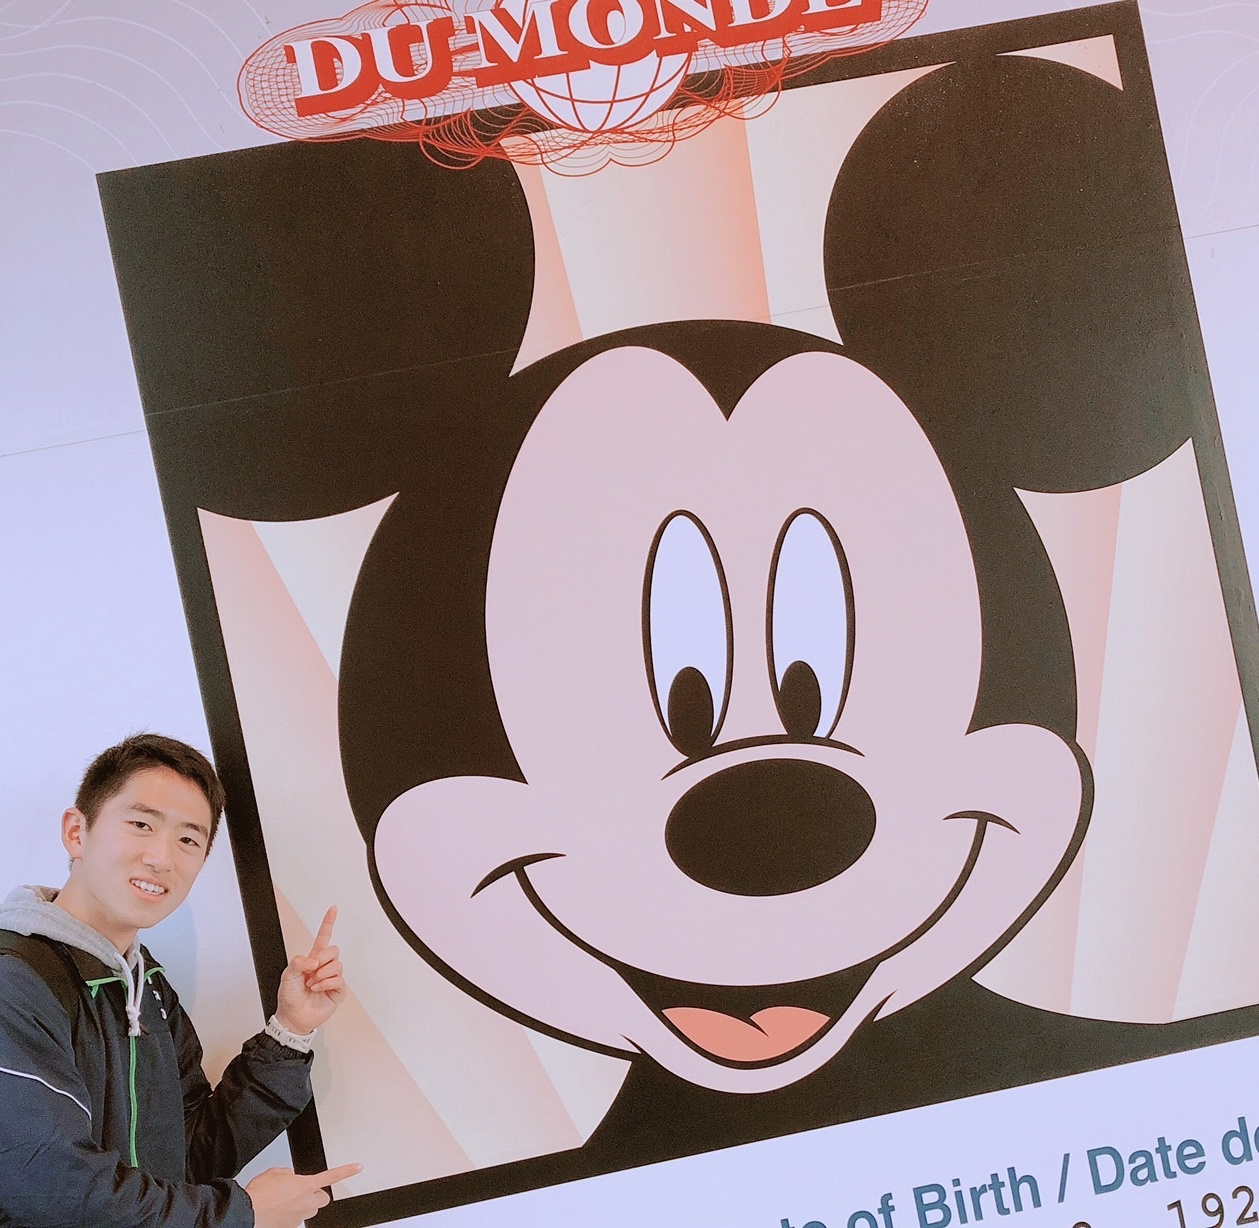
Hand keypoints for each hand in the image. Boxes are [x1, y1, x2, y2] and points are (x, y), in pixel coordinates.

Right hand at [245, 1163, 360, 1227]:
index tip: (357, 1168)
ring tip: (284, 1202)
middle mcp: (306, 1202)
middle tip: (303, 1191)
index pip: (332, 1176)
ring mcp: (299, 1217)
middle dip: (316, 1195)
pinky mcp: (290, 1227)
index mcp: (306, 1184)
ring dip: (302, 1206)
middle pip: (322, 1199)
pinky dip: (289, 1215)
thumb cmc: (261, 1193)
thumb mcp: (276, 1172)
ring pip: (308, 1210)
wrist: (249, 1211)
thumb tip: (290, 1179)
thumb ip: (290, 1174)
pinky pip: (295, 1219)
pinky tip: (278, 1210)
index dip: (347, 1171)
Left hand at [275, 906, 345, 1034]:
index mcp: (312, 960)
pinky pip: (338, 980)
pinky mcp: (337, 991)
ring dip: (322, 974)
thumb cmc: (289, 997)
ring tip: (312, 983)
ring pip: (337, 964)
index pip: (323, 937)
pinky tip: (317, 989)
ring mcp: (332, 978)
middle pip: (334, 950)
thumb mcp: (287, 975)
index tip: (333, 909)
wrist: (293, 1018)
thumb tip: (314, 960)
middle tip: (313, 970)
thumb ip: (298, 962)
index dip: (328, 923)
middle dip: (323, 958)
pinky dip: (325, 984)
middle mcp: (324, 967)